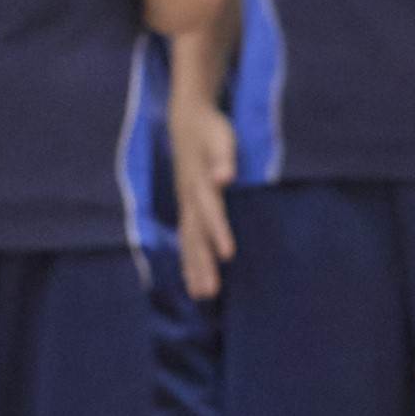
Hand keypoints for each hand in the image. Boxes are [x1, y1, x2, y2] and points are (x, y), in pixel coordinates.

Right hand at [169, 87, 235, 296]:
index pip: (210, 214)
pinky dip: (189, 259)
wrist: (186, 120)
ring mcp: (186, 206)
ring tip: (202, 295)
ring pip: (189, 242)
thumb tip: (224, 177)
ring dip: (194, 268)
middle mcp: (190, 200)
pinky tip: (193, 279)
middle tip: (208, 294)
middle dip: (202, 265)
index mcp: (199, 185)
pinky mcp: (187, 209)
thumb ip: (222, 158)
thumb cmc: (210, 130)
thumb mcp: (220, 138)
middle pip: (195, 237)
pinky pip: (187, 239)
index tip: (228, 256)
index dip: (218, 234)